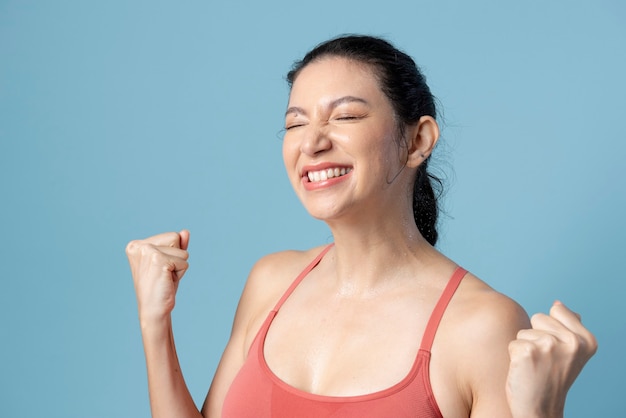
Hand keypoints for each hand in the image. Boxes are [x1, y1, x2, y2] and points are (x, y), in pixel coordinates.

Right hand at [126, 230, 189, 322]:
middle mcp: (139, 245)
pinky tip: (166, 282)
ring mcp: (147, 251)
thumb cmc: (161, 286)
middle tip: (163, 274)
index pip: (171, 236)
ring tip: (164, 278)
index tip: (160, 269)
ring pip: (182, 251)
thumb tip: (185, 232)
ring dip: (178, 267)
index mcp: (136, 245)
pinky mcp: (158, 260)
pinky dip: (180, 274)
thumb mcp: (170, 261)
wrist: (154, 310)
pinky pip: (184, 262)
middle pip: (176, 238)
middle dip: (176, 258)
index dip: (172, 254)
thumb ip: (177, 245)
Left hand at [506, 301, 597, 417]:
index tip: (557, 351)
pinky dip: (514, 356)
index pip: (557, 310)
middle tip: (544, 360)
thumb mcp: (569, 352)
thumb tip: (557, 304)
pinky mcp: (528, 352)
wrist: (540, 409)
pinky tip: (525, 370)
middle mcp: (572, 342)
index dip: (550, 329)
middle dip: (536, 336)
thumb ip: (568, 326)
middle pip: (538, 317)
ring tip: (535, 366)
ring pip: (524, 330)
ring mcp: (551, 346)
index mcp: (586, 340)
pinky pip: (513, 342)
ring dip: (525, 346)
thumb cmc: (551, 378)